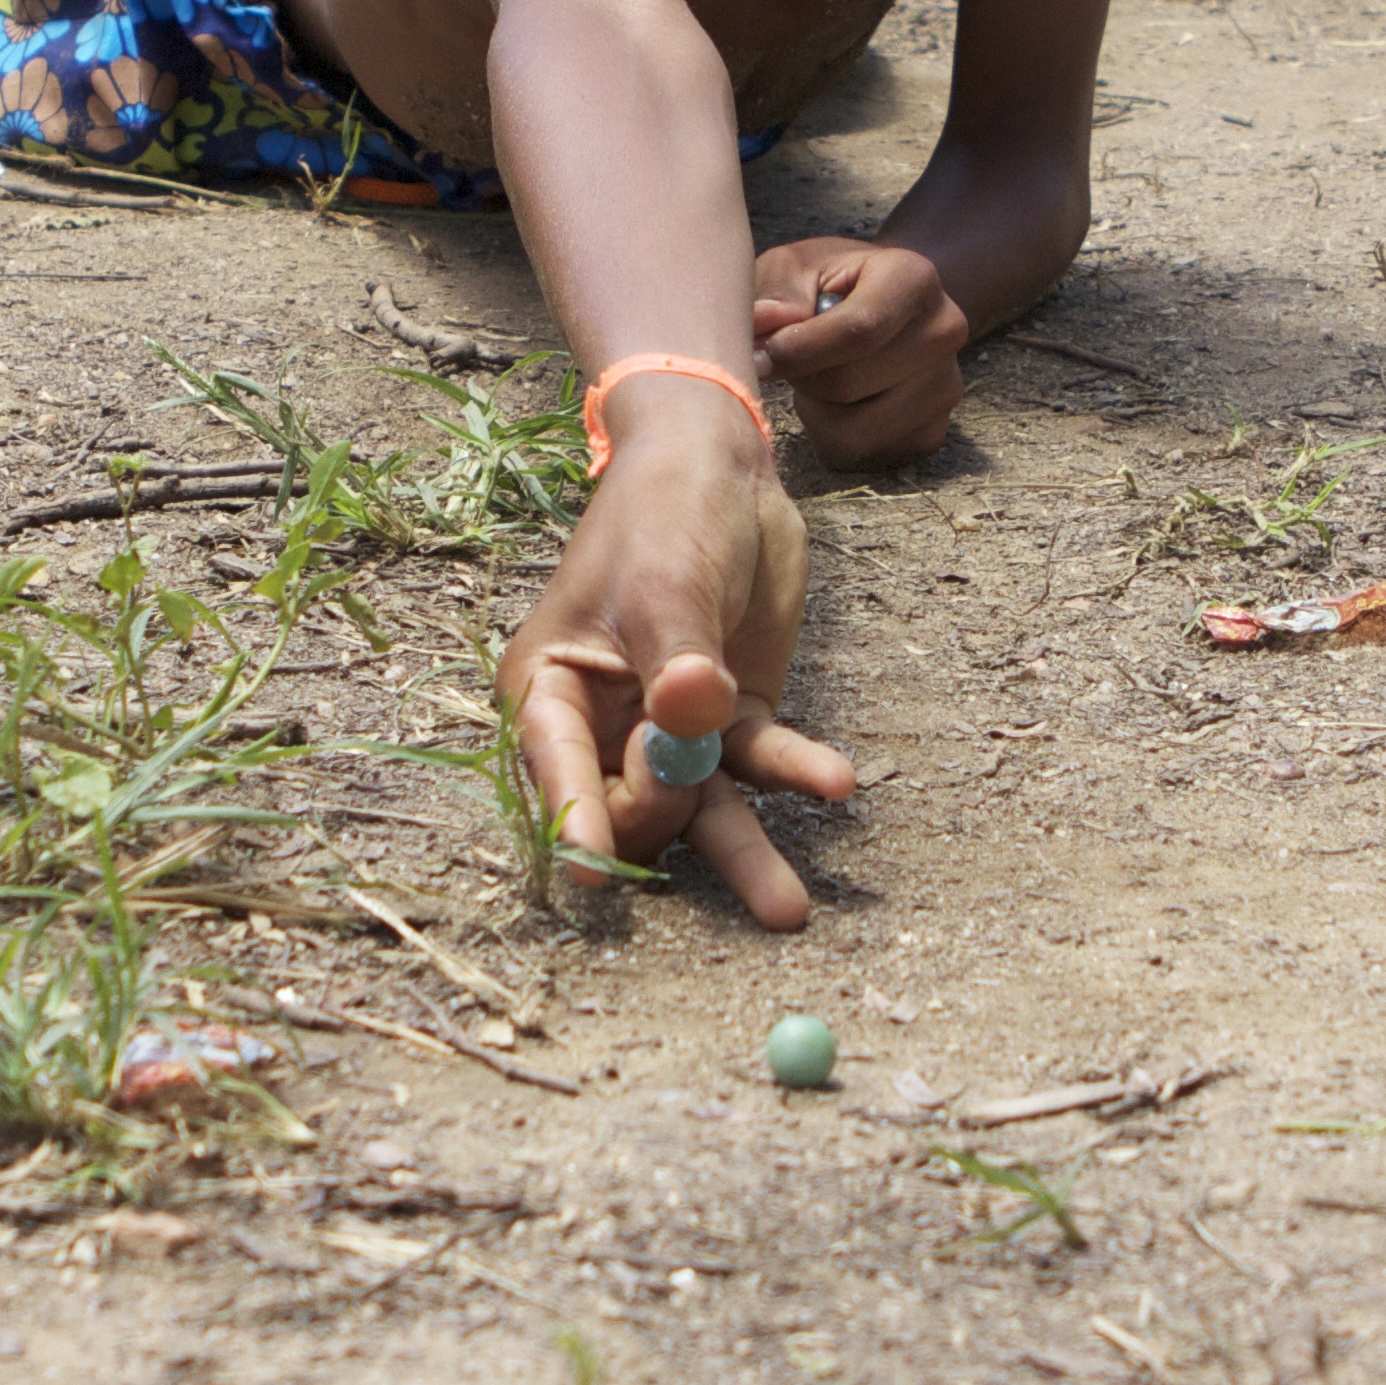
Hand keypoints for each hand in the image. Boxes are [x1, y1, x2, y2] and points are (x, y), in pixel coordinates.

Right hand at [496, 411, 859, 928]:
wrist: (722, 473)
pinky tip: (838, 781)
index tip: (590, 874)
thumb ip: (678, 654)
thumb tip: (690, 708)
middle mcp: (599, 728)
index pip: (554, 765)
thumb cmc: (663, 515)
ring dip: (746, 860)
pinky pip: (758, 769)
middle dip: (662, 807)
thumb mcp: (665, 578)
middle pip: (628, 810)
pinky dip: (795, 774)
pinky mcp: (728, 725)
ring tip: (791, 911)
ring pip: (701, 816)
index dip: (572, 818)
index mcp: (548, 691)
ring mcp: (669, 734)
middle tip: (693, 775)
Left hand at [749, 236, 971, 467]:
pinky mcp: (933, 433)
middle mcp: (944, 331)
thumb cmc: (824, 286)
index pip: (858, 330)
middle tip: (794, 359)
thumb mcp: (794, 268)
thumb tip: (763, 322)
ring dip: (815, 413)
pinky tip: (840, 403)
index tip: (762, 354)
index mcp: (915, 278)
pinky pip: (861, 457)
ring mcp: (946, 387)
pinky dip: (832, 437)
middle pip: (845, 385)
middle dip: (801, 379)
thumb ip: (778, 292)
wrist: (873, 307)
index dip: (799, 350)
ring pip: (851, 432)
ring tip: (821, 378)